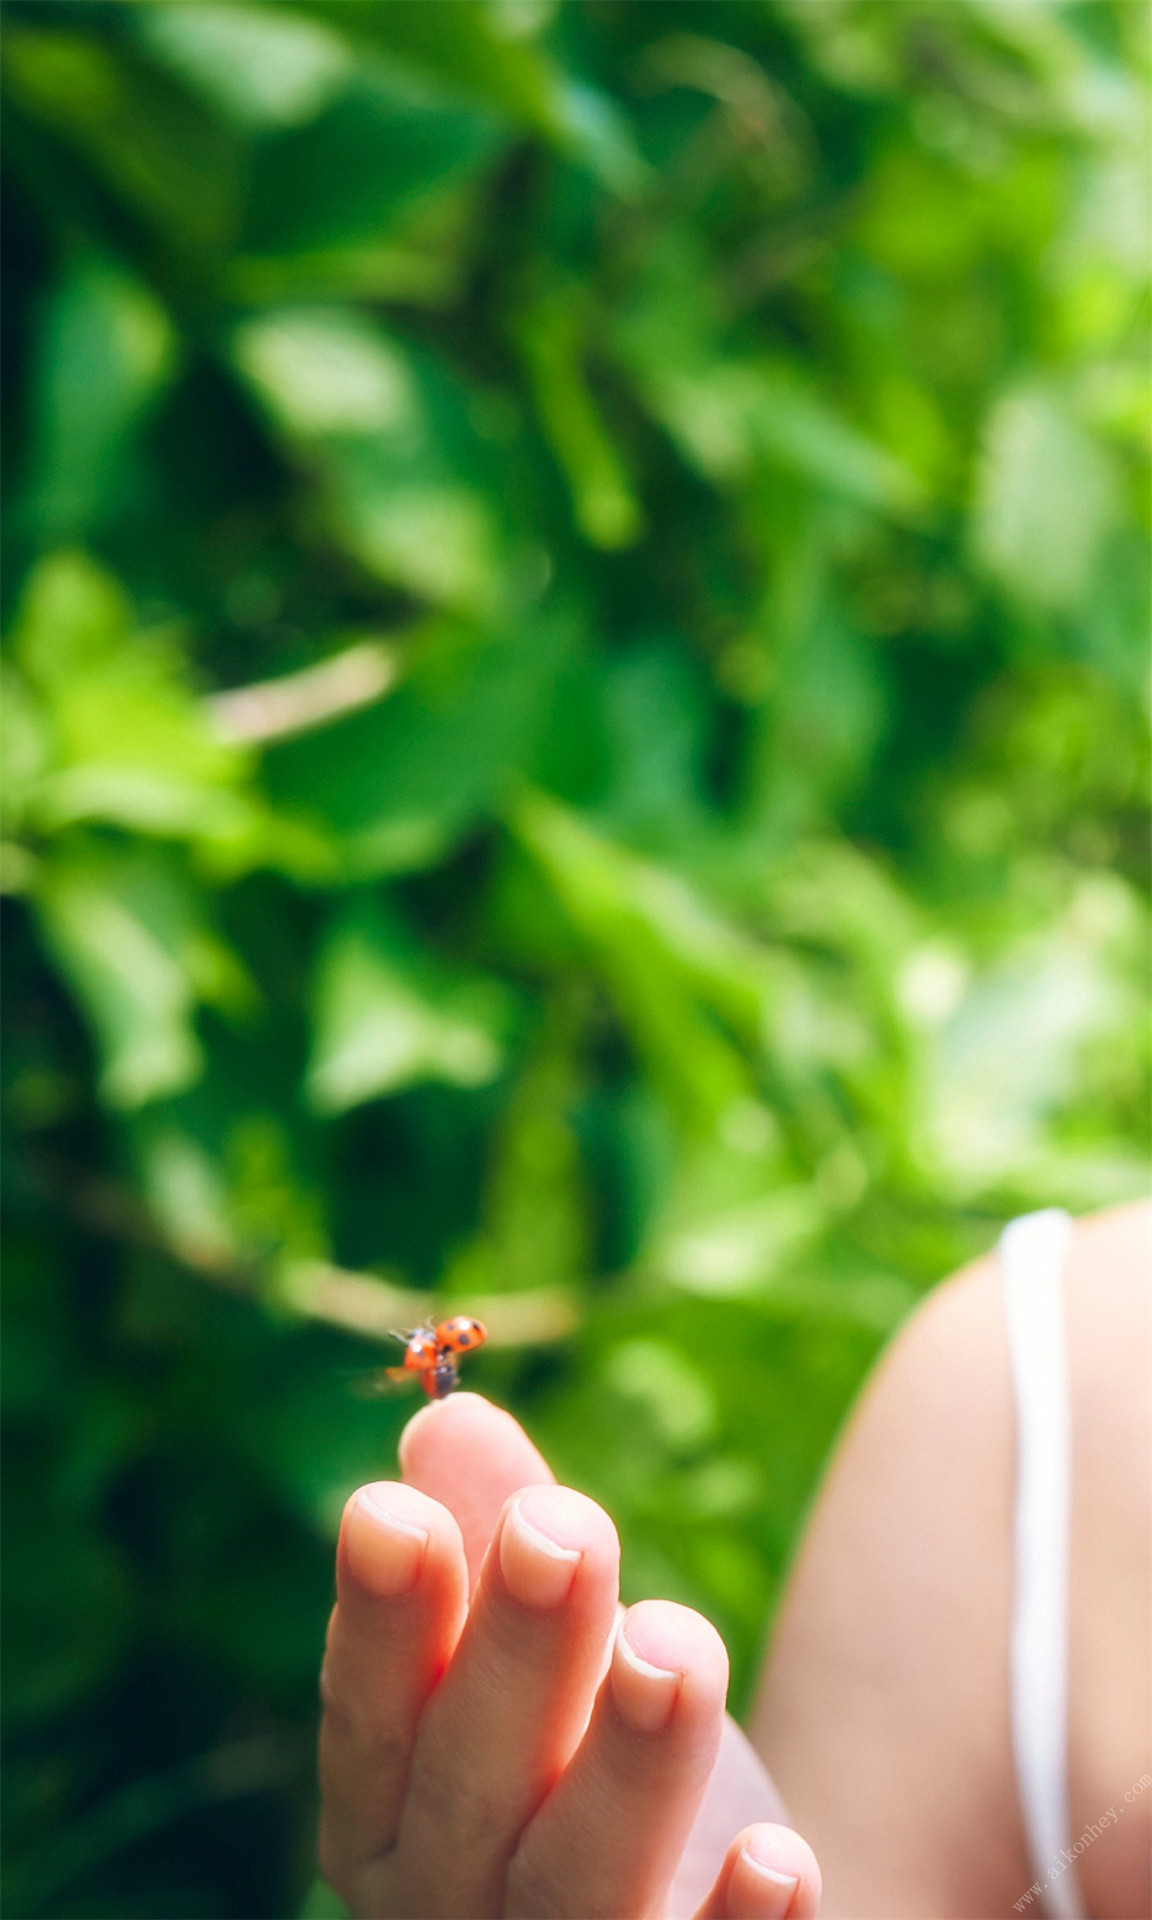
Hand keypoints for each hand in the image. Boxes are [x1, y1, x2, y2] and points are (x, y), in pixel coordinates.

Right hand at [318, 1393, 820, 1918]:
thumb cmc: (570, 1768)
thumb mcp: (532, 1654)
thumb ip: (489, 1536)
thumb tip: (449, 1414)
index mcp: (387, 1809)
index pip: (368, 1714)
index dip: (378, 1620)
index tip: (391, 1513)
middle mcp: (447, 1903)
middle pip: (474, 1788)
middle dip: (519, 1653)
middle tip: (559, 1527)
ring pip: (580, 1885)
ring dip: (628, 1767)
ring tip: (673, 1647)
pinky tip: (779, 1860)